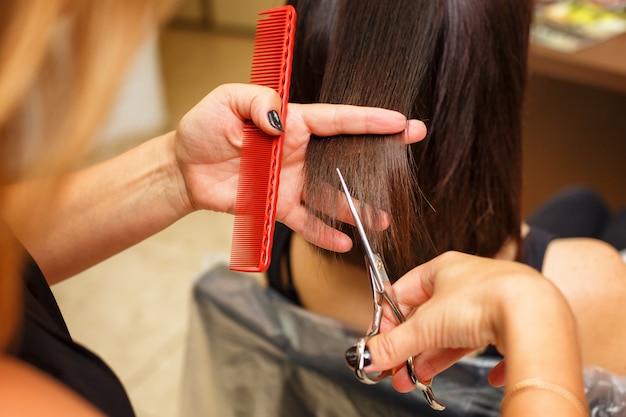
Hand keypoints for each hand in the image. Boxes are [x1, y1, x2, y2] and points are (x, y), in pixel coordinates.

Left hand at [174, 83, 425, 250]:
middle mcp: (298, 153)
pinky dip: (323, 234)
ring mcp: (291, 182)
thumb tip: (279, 122)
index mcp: (290, 123)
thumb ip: (257, 104)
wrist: (184, 169)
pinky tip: (343, 242)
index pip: (337, 120)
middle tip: (407, 153)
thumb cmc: (204, 129)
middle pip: (345, 156)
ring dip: (357, 207)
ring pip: (331, 195)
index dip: (369, 120)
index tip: (400, 122)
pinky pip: (305, 222)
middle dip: (378, 156)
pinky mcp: (278, 207)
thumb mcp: (227, 102)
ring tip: (382, 218)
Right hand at [364, 251, 568, 391]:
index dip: (388, 319)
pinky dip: (483, 361)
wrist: (536, 314)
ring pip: (455, 332)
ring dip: (435, 358)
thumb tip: (368, 355)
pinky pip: (492, 343)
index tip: (380, 343)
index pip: (403, 291)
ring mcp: (492, 301)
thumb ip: (395, 342)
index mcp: (443, 268)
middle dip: (411, 348)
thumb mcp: (427, 324)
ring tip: (419, 380)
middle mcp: (468, 281)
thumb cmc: (484, 299)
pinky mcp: (513, 322)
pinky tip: (484, 375)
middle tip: (397, 370)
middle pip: (428, 317)